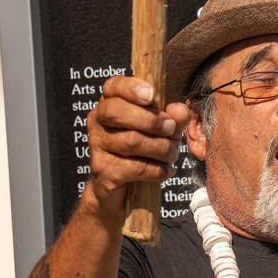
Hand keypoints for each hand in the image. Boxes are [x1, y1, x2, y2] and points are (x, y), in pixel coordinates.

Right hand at [85, 76, 190, 213]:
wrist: (122, 191)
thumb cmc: (143, 152)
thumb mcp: (162, 131)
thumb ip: (173, 118)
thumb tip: (180, 111)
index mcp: (111, 103)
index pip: (113, 86)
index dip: (131, 88)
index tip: (151, 95)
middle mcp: (98, 122)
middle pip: (117, 112)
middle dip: (151, 120)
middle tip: (171, 129)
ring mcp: (97, 146)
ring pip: (131, 141)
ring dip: (161, 148)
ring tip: (171, 154)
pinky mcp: (104, 170)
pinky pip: (136, 167)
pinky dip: (157, 170)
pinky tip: (165, 171)